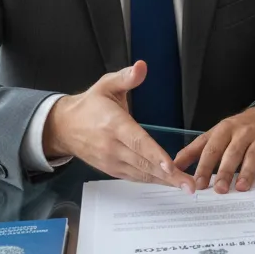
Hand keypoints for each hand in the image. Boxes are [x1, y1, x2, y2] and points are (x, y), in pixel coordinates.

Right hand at [43, 60, 194, 191]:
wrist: (63, 127)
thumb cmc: (89, 105)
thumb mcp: (106, 85)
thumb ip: (126, 78)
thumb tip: (141, 66)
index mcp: (113, 124)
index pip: (137, 142)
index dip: (155, 155)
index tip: (171, 166)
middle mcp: (112, 146)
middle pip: (143, 163)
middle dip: (169, 175)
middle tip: (191, 185)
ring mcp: (111, 161)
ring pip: (141, 174)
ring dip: (164, 182)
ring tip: (186, 187)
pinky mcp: (111, 169)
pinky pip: (134, 178)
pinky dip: (152, 181)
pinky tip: (169, 183)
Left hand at [171, 106, 254, 192]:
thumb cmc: (237, 129)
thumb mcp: (215, 134)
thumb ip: (195, 150)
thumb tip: (174, 166)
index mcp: (224, 130)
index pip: (212, 149)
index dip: (204, 166)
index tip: (197, 184)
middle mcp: (242, 133)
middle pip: (232, 153)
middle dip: (225, 171)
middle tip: (219, 189)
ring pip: (253, 155)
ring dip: (246, 172)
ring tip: (240, 188)